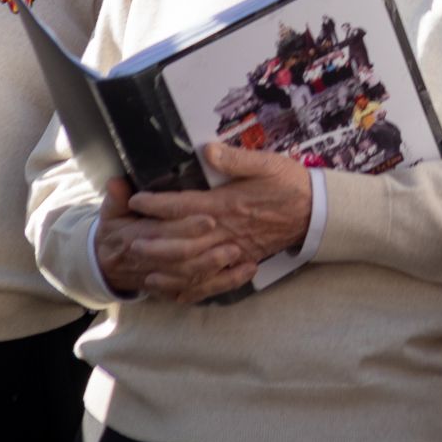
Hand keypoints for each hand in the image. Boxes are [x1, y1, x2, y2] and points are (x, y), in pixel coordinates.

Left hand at [121, 139, 313, 303]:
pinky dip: (192, 287)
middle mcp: (225, 230)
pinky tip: (176, 291)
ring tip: (144, 268)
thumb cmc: (288, 182)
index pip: (184, 205)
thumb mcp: (265, 162)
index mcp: (227, 203)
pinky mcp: (240, 260)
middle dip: (154, 241)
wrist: (313, 210)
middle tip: (128, 241)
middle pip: (182, 241)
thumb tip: (207, 150)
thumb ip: (235, 158)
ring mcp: (232, 249)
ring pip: (193, 264)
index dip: (158, 203)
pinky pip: (212, 279)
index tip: (136, 200)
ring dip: (167, 267)